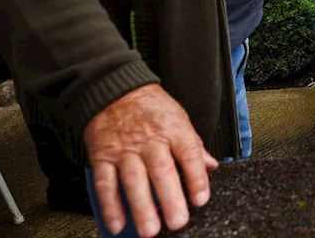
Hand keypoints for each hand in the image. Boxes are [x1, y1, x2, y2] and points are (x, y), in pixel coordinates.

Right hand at [85, 84, 217, 236]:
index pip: (189, 154)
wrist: (114, 89)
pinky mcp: (103, 156)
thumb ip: (193, 145)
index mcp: (174, 130)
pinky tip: (117, 223)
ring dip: (141, 207)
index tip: (201, 199)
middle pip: (162, 171)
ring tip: (149, 229)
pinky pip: (105, 182)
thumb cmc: (150, 106)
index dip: (196, 178)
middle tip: (177, 221)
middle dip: (170, 199)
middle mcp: (150, 141)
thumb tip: (211, 166)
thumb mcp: (179, 118)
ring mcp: (125, 150)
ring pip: (133, 180)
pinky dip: (110, 205)